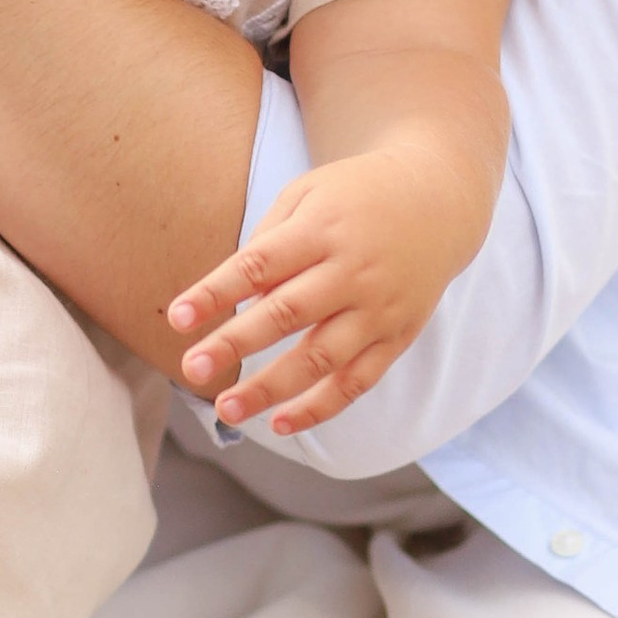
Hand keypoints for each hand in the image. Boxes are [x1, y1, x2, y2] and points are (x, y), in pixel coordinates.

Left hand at [164, 148, 465, 432]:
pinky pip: (357, 382)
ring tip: (226, 408)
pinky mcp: (397, 337)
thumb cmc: (356, 197)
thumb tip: (235, 300)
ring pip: (320, 358)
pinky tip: (281, 424)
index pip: (259, 265)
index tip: (177, 318)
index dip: (216, 293)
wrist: (440, 201)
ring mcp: (378, 309)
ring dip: (270, 387)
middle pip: (286, 314)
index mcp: (322, 229)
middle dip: (234, 344)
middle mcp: (352, 271)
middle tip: (190, 368)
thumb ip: (269, 241)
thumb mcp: (308, 193)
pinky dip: (320, 408)